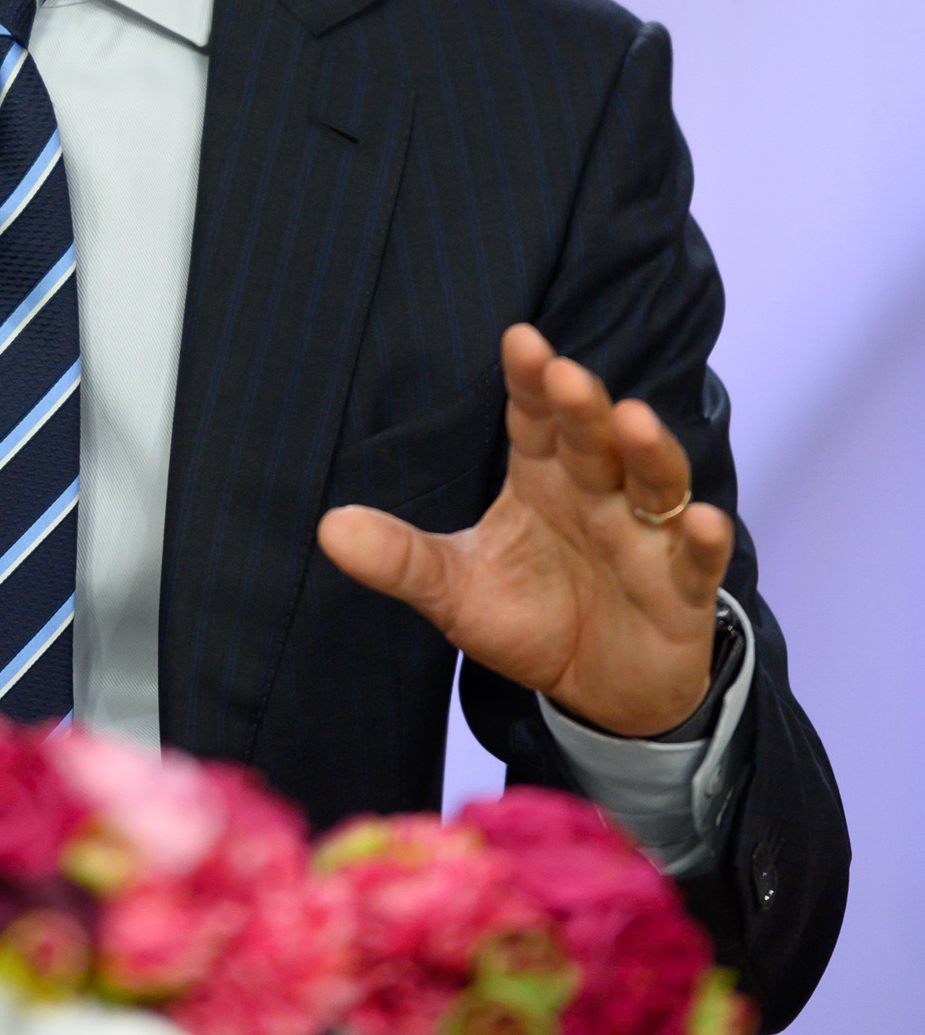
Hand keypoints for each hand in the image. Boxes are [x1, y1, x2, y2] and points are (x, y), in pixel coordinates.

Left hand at [317, 323, 733, 737]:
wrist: (599, 694)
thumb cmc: (531, 618)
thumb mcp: (455, 593)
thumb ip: (400, 559)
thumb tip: (328, 528)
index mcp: (542, 478)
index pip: (533, 419)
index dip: (530, 381)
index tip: (520, 340)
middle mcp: (598, 494)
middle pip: (594, 440)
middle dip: (583, 407)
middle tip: (568, 377)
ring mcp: (646, 537)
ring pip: (655, 482)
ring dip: (649, 452)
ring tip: (635, 421)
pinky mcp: (683, 589)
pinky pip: (698, 560)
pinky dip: (705, 540)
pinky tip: (705, 521)